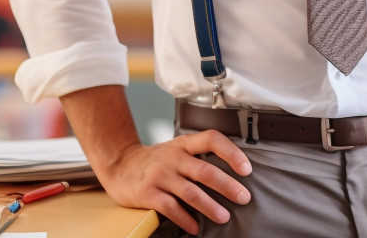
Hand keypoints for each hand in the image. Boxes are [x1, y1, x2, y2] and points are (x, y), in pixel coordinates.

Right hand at [96, 131, 251, 234]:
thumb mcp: (177, 148)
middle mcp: (173, 157)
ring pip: (190, 192)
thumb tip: (231, 170)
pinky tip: (195, 228)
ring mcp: (160, 175)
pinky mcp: (148, 193)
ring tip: (224, 216)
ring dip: (209, 206)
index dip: (231, 152)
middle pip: (204, 171)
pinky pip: (170, 208)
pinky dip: (185, 219)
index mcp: (183, 144)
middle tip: (243, 197)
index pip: (211, 139)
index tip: (246, 168)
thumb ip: (198, 156)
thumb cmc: (156, 159)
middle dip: (227, 185)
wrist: (120, 165)